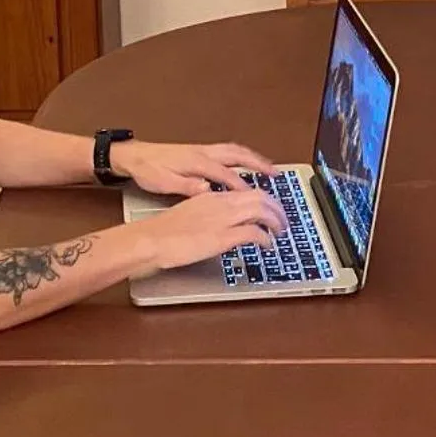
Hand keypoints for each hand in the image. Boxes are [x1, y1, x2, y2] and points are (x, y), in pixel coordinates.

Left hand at [116, 139, 275, 195]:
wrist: (133, 155)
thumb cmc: (148, 170)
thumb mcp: (163, 182)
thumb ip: (186, 186)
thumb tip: (208, 189)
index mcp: (196, 161)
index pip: (226, 174)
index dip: (243, 186)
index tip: (257, 199)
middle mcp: (203, 152)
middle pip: (237, 155)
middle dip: (258, 164)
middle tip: (276, 174)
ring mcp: (202, 150)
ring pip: (234, 150)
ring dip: (253, 158)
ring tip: (268, 168)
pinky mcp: (199, 151)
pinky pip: (227, 151)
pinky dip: (241, 156)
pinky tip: (245, 164)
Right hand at [137, 188, 286, 274]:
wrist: (152, 239)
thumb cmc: (165, 230)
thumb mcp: (192, 213)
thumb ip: (211, 213)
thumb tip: (224, 220)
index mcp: (214, 196)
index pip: (249, 191)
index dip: (267, 199)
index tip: (273, 208)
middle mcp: (222, 203)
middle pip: (261, 197)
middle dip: (278, 209)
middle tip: (283, 221)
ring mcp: (223, 219)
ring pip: (262, 211)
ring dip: (276, 221)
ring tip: (280, 232)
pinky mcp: (223, 237)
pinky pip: (254, 233)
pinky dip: (265, 239)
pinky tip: (267, 245)